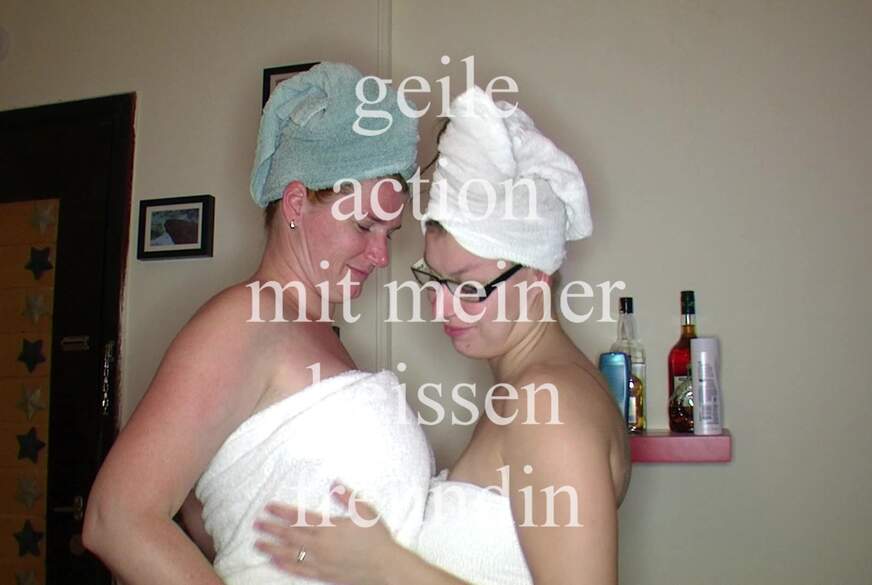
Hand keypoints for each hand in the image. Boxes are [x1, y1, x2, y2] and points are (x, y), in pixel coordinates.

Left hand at [254, 482, 396, 584]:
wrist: (385, 567)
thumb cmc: (377, 538)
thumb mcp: (365, 511)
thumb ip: (348, 497)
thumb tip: (333, 483)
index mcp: (329, 527)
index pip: (299, 517)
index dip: (281, 511)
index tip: (268, 507)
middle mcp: (321, 544)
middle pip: (289, 535)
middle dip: (271, 529)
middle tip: (256, 524)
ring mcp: (320, 561)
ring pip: (289, 554)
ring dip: (271, 548)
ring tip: (257, 544)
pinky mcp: (322, 575)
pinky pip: (298, 570)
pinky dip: (284, 566)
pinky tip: (274, 562)